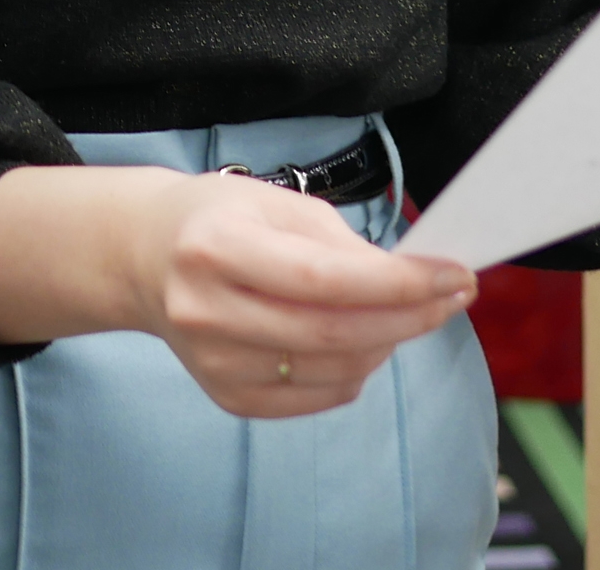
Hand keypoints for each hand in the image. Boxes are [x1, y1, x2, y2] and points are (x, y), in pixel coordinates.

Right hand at [119, 173, 474, 418]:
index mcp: (216, 246)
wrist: (145, 258)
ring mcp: (215, 362)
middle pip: (335, 332)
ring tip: (406, 313)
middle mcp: (208, 310)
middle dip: (410, 317)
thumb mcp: (275, 202)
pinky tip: (363, 340)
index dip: (399, 283)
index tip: (454, 274)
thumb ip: (340, 242)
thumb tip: (411, 283)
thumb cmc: (219, 219)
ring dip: (389, 343)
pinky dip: (357, 370)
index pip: (325, 278)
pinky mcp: (227, 397)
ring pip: (334, 370)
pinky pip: (319, 396)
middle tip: (453, 297)